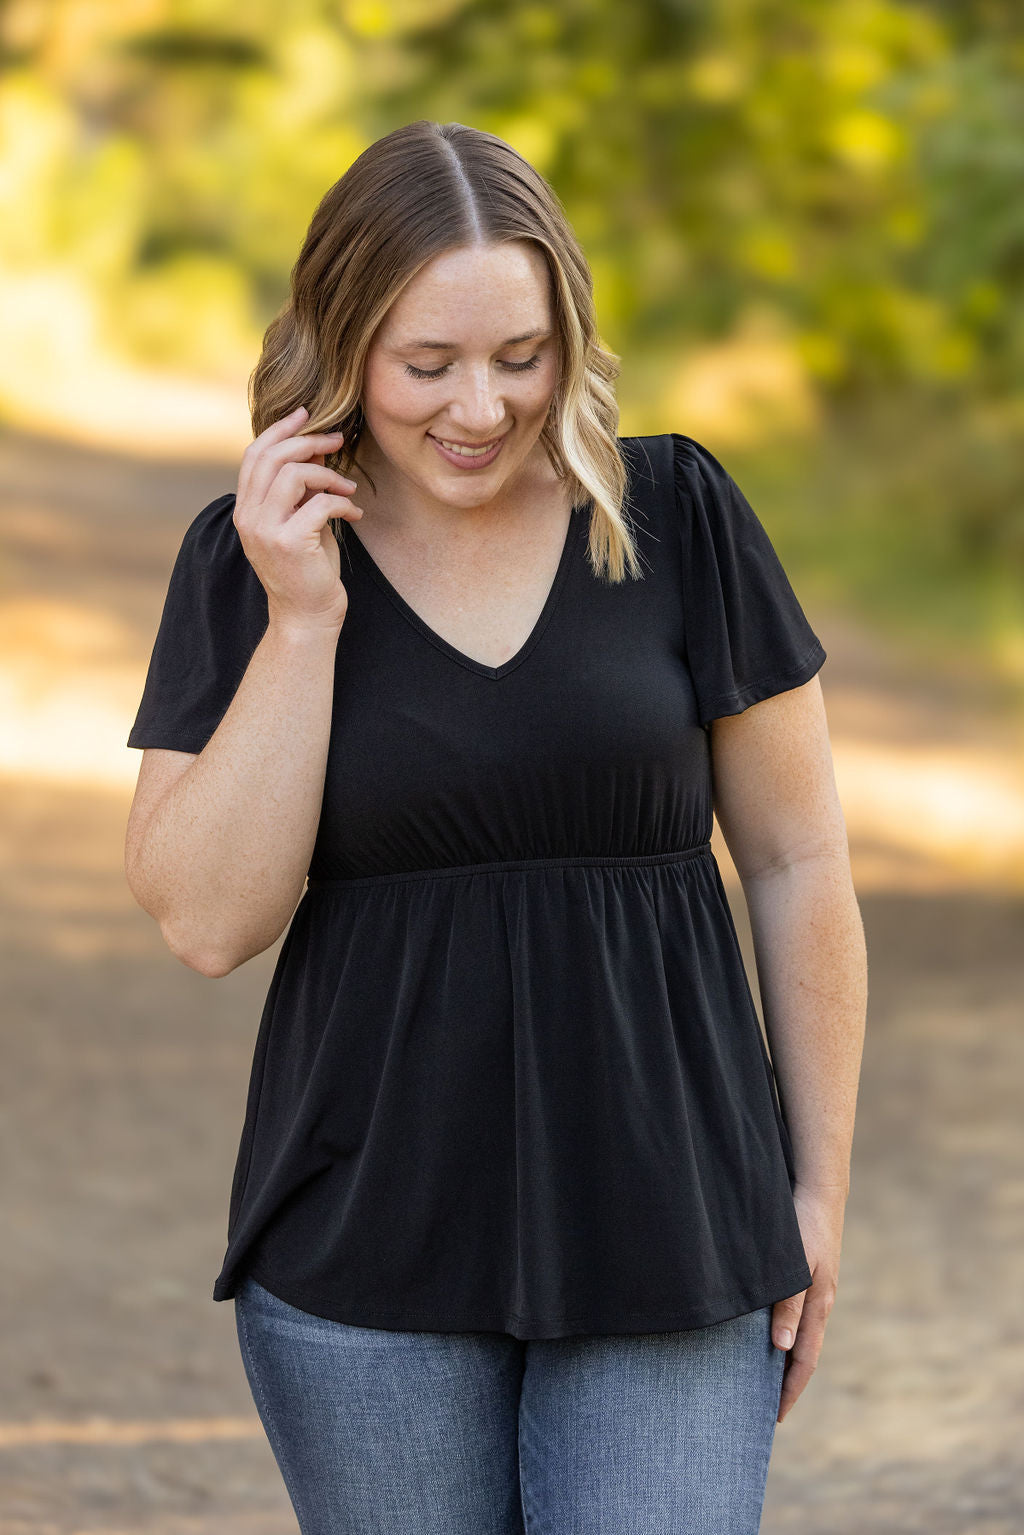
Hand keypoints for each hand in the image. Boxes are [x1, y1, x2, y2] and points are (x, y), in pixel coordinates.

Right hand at [233, 404, 363, 634]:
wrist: (307, 617)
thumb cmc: (307, 570)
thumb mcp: (299, 522)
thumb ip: (299, 490)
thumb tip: (316, 449)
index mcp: (246, 510)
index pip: (254, 455)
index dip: (280, 429)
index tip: (306, 415)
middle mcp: (248, 517)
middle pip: (273, 457)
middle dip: (309, 442)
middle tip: (337, 441)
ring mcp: (265, 530)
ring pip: (293, 474)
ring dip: (328, 474)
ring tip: (347, 488)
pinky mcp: (289, 543)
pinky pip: (320, 503)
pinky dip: (343, 503)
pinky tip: (355, 513)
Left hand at [771, 1183, 844, 1423]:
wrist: (819, 1190)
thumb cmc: (802, 1226)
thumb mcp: (794, 1267)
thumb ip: (787, 1304)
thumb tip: (781, 1349)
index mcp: (818, 1306)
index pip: (804, 1361)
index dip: (789, 1390)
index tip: (772, 1417)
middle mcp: (819, 1303)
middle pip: (803, 1353)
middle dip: (785, 1382)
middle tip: (760, 1406)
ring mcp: (815, 1290)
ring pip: (798, 1334)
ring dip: (782, 1359)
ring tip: (758, 1377)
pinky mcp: (808, 1276)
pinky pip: (795, 1315)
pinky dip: (781, 1333)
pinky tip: (764, 1333)